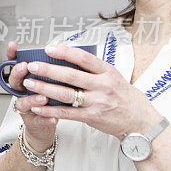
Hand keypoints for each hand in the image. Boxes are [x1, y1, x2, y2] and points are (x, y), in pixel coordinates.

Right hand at [6, 42, 57, 151]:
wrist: (44, 124)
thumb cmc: (48, 99)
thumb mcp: (48, 81)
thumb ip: (51, 69)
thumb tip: (63, 51)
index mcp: (26, 79)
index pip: (15, 65)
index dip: (12, 55)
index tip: (13, 46)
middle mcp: (22, 92)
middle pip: (14, 81)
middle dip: (18, 73)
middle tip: (25, 67)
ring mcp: (26, 107)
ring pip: (23, 102)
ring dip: (32, 99)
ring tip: (42, 97)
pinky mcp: (33, 122)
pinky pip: (38, 120)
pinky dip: (45, 119)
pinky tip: (53, 118)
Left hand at [21, 44, 161, 137]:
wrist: (141, 121)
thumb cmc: (126, 97)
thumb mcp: (115, 77)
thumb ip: (95, 70)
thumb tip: (70, 58)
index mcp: (108, 72)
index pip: (84, 58)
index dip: (65, 52)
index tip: (49, 48)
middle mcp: (103, 86)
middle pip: (71, 76)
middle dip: (48, 70)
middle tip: (32, 66)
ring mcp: (97, 102)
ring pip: (66, 94)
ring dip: (44, 88)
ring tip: (29, 83)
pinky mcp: (92, 117)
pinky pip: (67, 113)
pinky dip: (50, 109)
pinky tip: (37, 106)